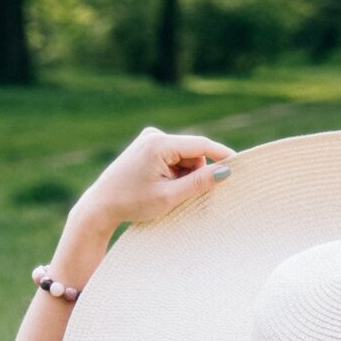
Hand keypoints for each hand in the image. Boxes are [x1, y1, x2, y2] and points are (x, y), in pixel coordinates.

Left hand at [72, 127, 232, 232]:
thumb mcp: (169, 197)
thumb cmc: (132, 203)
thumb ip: (198, 183)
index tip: (241, 165)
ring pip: (183, 156)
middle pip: (192, 152)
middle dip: (194, 173)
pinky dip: (172, 172)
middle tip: (181, 195)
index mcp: (159, 143)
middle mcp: (154, 134)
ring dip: (183, 174)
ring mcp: (148, 138)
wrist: (100, 205)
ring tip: (165, 192)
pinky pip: (171, 157)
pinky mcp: (146, 145)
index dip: (222, 155)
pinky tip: (158, 185)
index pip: (201, 145)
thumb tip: (226, 171)